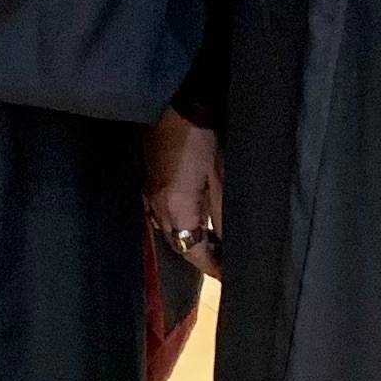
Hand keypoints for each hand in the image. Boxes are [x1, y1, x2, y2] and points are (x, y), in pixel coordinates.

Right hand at [146, 111, 222, 274]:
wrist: (173, 104)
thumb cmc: (201, 137)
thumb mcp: (220, 175)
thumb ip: (223, 213)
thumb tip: (231, 243)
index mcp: (176, 208)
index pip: (194, 250)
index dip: (213, 267)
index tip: (231, 276)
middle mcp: (158, 208)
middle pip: (179, 244)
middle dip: (201, 256)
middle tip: (226, 263)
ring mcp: (149, 196)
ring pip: (170, 231)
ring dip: (190, 241)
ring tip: (214, 246)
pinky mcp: (149, 184)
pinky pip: (163, 217)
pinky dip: (179, 226)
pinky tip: (194, 222)